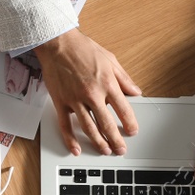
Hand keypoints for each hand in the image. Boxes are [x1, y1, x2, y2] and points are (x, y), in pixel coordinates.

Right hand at [36, 28, 140, 154]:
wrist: (58, 44)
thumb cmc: (83, 49)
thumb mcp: (110, 60)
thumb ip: (124, 78)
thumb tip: (136, 92)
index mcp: (107, 83)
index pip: (123, 109)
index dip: (130, 123)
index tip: (132, 132)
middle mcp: (92, 94)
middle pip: (107, 124)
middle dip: (116, 140)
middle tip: (121, 150)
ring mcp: (75, 100)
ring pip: (88, 128)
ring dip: (98, 142)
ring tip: (105, 151)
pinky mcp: (60, 102)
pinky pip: (65, 125)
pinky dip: (71, 139)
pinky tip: (76, 149)